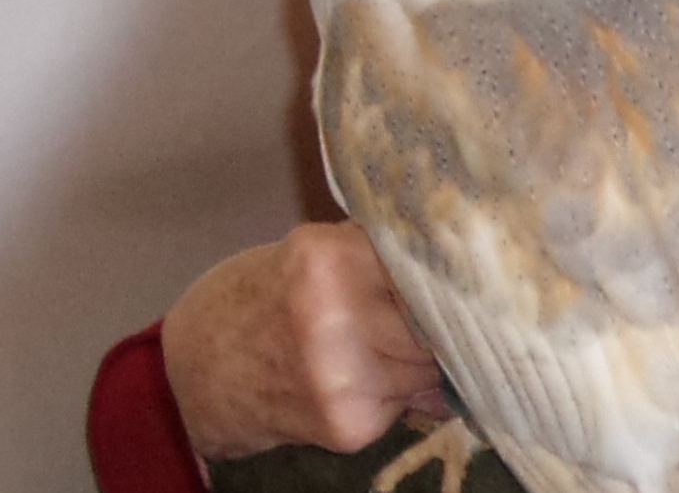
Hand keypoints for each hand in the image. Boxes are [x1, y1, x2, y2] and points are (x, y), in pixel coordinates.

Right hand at [161, 220, 444, 458]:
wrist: (196, 368)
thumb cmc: (265, 295)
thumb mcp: (316, 252)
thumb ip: (382, 252)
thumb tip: (468, 266)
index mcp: (327, 260)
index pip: (428, 265)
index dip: (456, 270)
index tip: (481, 271)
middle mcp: (333, 318)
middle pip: (437, 317)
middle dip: (449, 317)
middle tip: (455, 308)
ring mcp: (341, 378)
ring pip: (431, 363)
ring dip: (429, 355)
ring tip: (399, 340)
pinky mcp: (348, 425)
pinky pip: (410, 399)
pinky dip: (405, 388)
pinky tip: (373, 373)